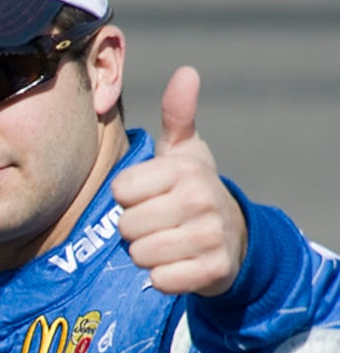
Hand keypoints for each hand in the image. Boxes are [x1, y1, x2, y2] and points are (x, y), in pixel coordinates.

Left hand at [113, 67, 246, 294]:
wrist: (232, 237)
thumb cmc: (193, 189)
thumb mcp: (185, 152)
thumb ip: (178, 115)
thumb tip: (186, 72)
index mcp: (184, 169)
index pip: (121, 191)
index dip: (127, 198)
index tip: (147, 196)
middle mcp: (200, 199)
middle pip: (127, 226)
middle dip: (134, 229)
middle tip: (156, 224)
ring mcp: (209, 236)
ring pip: (141, 254)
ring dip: (146, 254)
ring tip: (164, 243)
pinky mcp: (213, 270)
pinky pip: (162, 280)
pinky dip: (163, 278)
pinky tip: (176, 265)